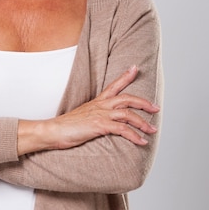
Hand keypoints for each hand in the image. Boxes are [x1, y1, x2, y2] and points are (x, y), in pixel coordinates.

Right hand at [18, 66, 159, 154]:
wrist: (52, 131)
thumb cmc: (65, 127)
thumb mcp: (83, 118)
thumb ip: (94, 117)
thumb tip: (101, 124)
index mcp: (97, 102)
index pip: (114, 85)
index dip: (126, 76)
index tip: (136, 68)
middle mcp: (100, 105)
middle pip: (127, 98)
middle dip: (144, 103)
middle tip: (156, 108)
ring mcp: (100, 114)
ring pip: (128, 114)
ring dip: (143, 123)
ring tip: (152, 130)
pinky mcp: (99, 125)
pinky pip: (122, 129)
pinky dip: (134, 136)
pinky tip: (142, 141)